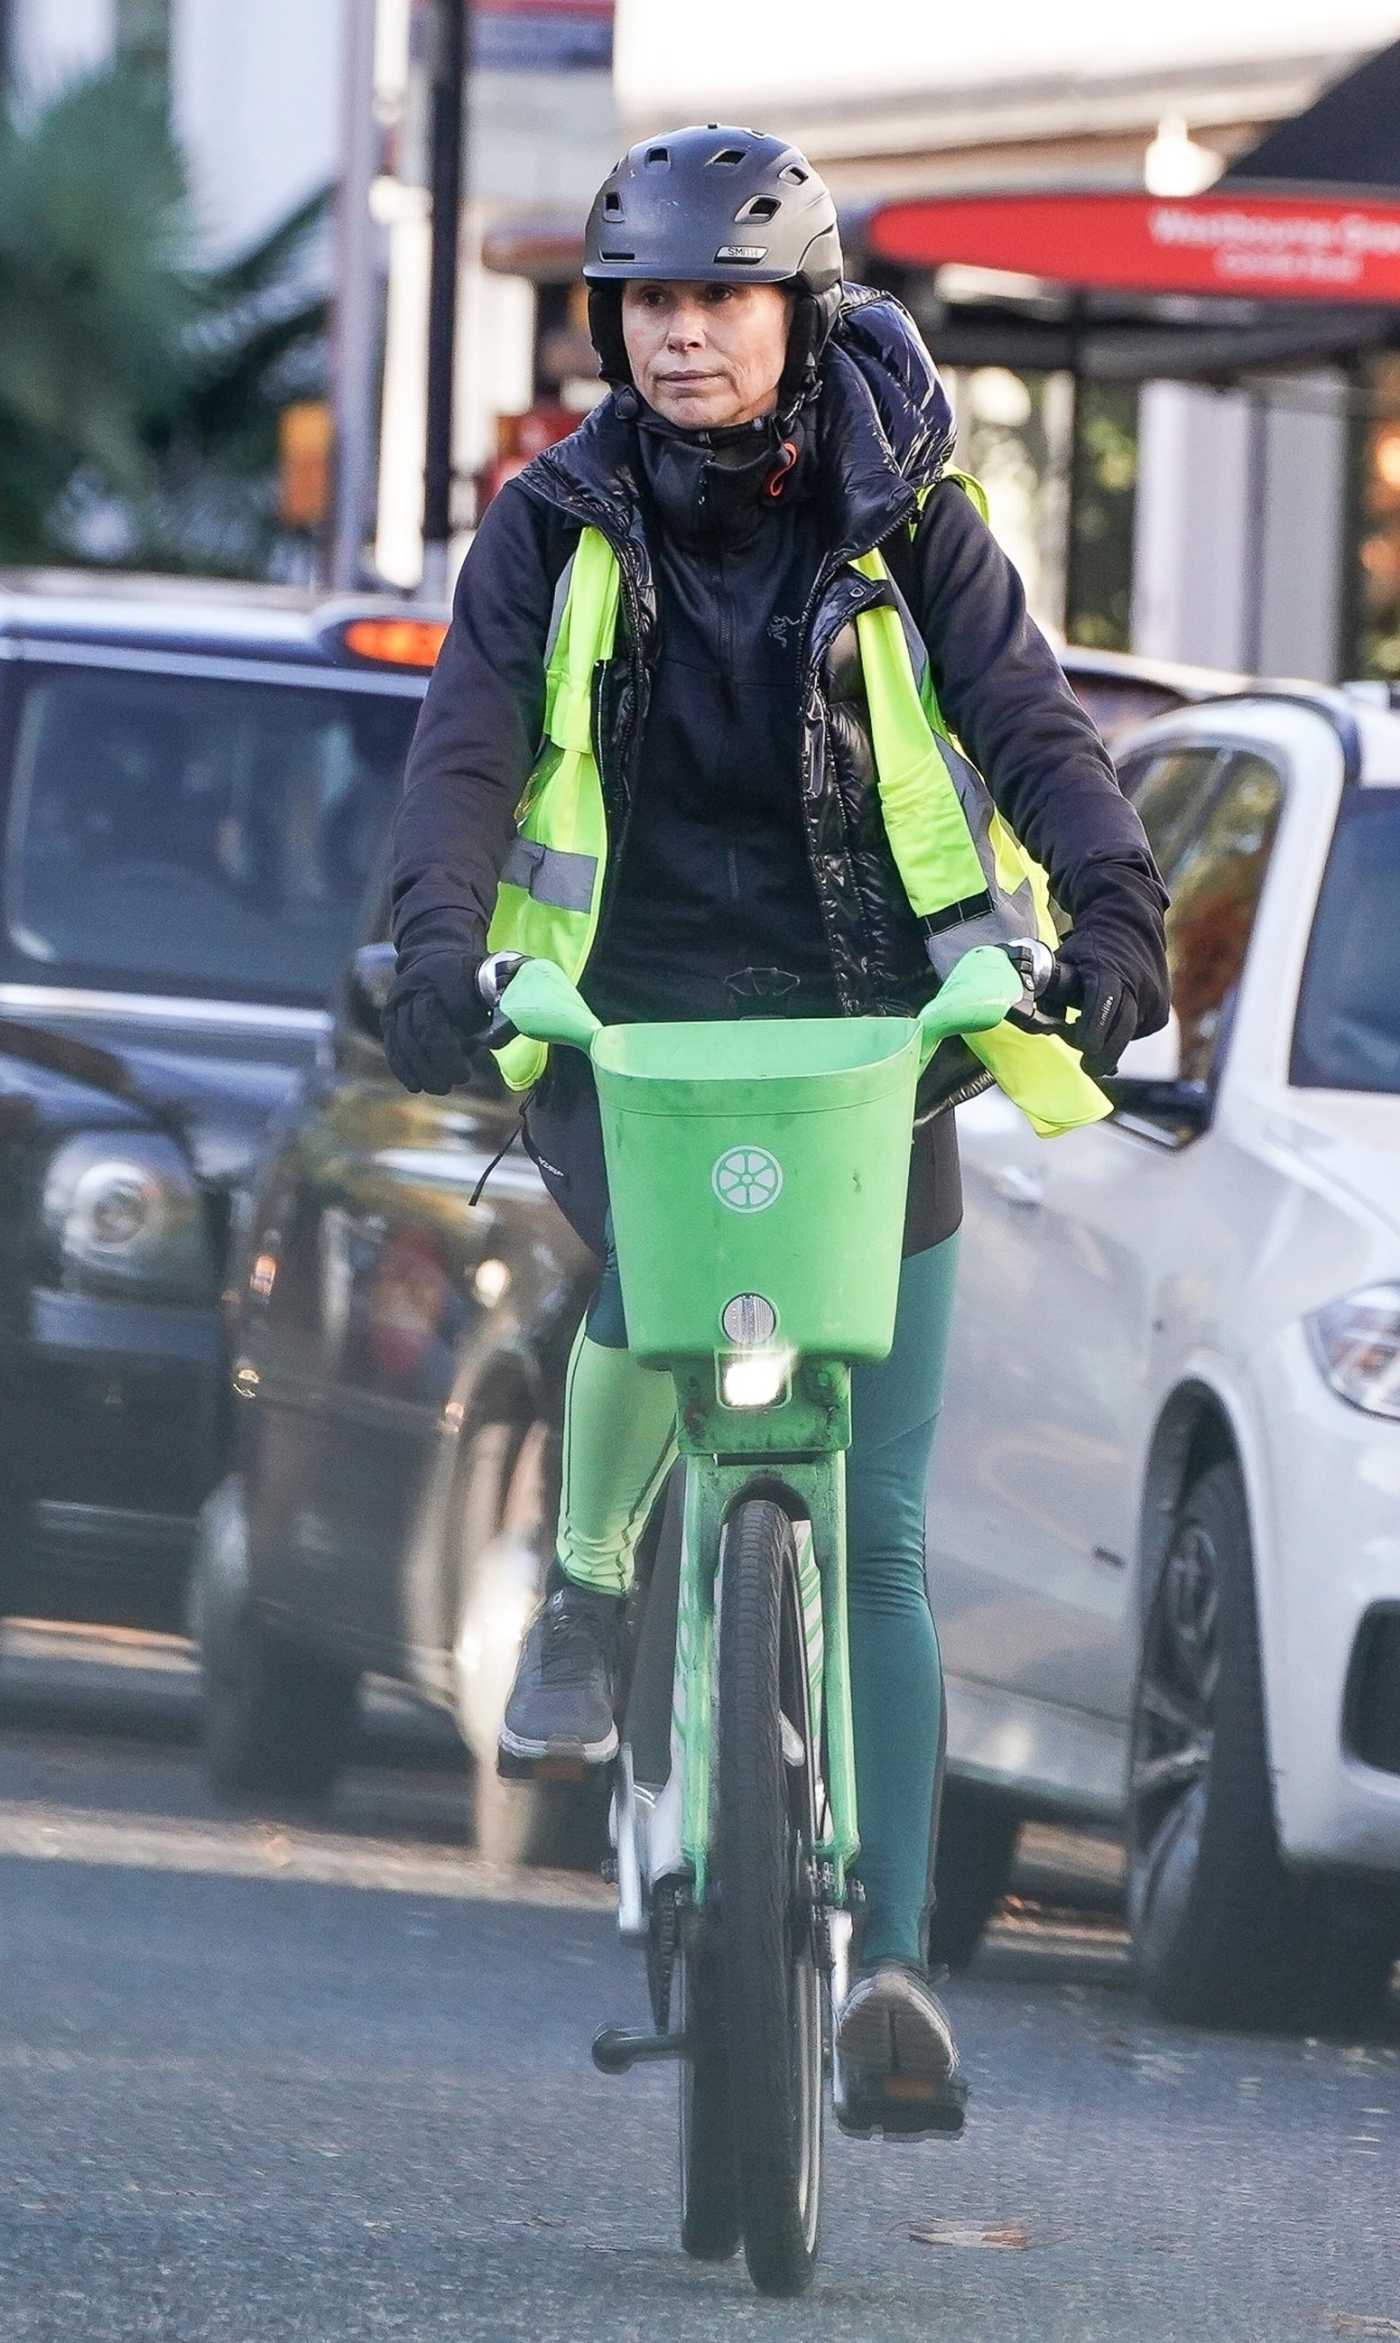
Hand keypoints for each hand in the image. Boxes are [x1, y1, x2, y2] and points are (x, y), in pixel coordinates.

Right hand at [381, 948, 485, 1093]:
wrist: (434, 952)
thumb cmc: (469, 978)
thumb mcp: (486, 987)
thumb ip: (494, 1011)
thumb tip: (494, 1042)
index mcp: (444, 977)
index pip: (442, 1018)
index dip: (451, 1051)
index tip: (465, 1073)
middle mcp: (416, 987)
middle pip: (421, 1030)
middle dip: (437, 1062)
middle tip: (455, 1083)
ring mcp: (398, 1000)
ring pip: (404, 1039)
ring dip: (420, 1069)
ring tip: (438, 1088)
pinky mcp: (388, 1014)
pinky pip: (392, 1042)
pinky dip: (402, 1066)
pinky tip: (414, 1085)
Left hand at [1051, 933, 1139, 1076]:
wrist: (1130, 925)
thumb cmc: (1089, 947)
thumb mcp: (1065, 959)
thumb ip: (1052, 992)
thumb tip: (1042, 1027)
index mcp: (1107, 969)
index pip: (1104, 1001)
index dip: (1094, 1026)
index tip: (1085, 1047)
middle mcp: (1135, 983)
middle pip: (1121, 1029)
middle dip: (1104, 1054)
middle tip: (1088, 1068)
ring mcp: (1152, 997)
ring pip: (1130, 1034)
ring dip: (1111, 1043)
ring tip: (1092, 1040)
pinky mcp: (1161, 1009)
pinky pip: (1140, 1031)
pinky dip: (1124, 1033)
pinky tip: (1113, 1022)